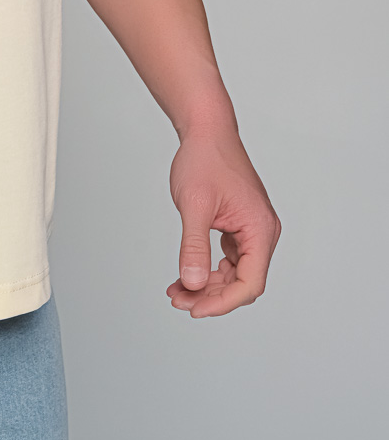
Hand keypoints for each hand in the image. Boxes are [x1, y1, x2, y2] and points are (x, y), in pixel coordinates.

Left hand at [166, 127, 280, 317]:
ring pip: (234, 273)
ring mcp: (252, 230)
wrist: (206, 130)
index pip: (250, 283)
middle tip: (178, 301)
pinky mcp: (239, 226)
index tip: (194, 309)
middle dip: (210, 296)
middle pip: (242, 282)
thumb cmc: (204, 159)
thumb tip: (192, 284)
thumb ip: (194, 247)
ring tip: (176, 291)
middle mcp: (262, 232)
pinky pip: (228, 258)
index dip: (222, 303)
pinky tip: (186, 274)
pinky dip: (207, 268)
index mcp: (260, 229)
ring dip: (207, 285)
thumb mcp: (194, 205)